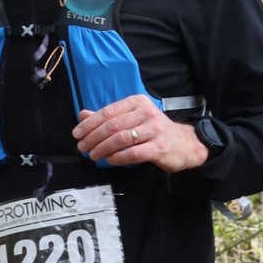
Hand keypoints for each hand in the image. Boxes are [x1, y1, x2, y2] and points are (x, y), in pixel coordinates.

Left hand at [74, 97, 206, 172]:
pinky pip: (134, 153)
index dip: (90, 124)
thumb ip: (108, 117)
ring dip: (102, 149)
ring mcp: (154, 130)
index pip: (108, 112)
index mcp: (137, 102)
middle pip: (112, 126)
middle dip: (93, 138)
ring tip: (93, 156)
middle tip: (82, 148)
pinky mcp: (160, 147)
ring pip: (121, 139)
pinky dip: (118, 158)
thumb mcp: (132, 118)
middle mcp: (146, 113)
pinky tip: (109, 160)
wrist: (185, 143)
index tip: (77, 134)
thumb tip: (82, 115)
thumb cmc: (154, 131)